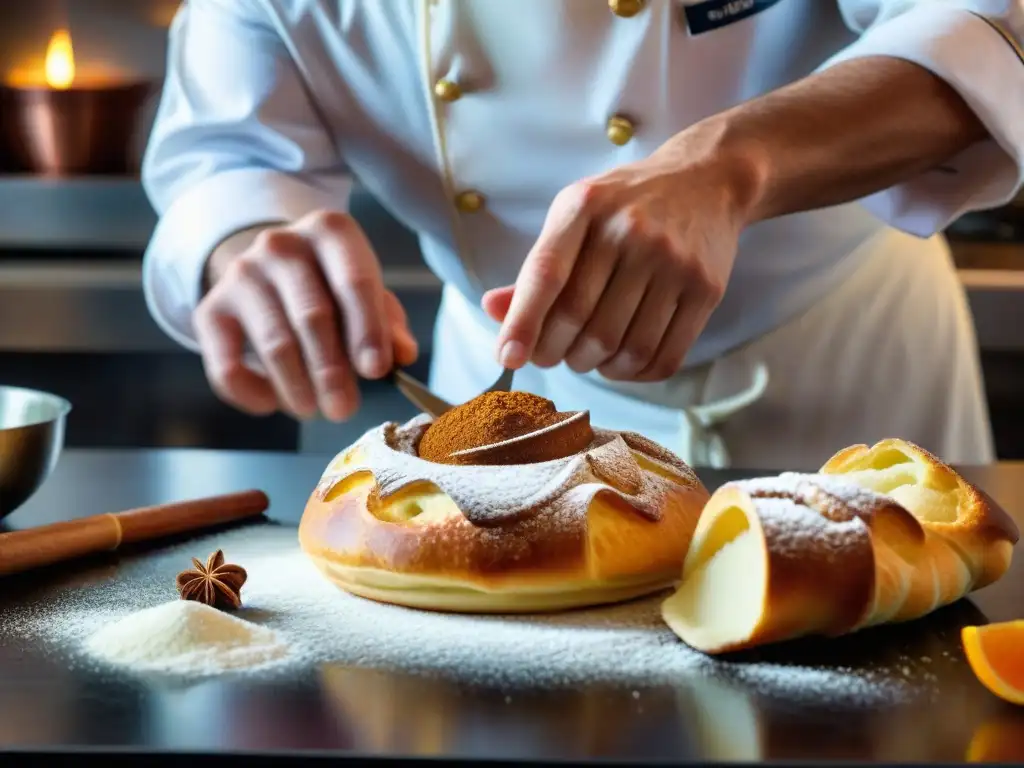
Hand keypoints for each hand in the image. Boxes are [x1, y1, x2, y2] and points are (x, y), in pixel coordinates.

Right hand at [193, 210, 418, 420]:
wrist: (269, 272)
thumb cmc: (332, 288)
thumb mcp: (368, 296)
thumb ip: (389, 325)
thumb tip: (403, 355)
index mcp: (331, 232)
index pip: (354, 282)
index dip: (367, 331)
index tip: (376, 371)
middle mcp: (281, 244)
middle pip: (312, 316)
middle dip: (331, 371)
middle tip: (344, 410)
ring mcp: (242, 274)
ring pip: (274, 343)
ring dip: (296, 387)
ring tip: (313, 410)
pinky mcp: (210, 309)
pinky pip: (227, 364)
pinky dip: (252, 392)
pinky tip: (272, 404)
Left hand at [483, 144, 754, 381]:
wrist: (708, 180)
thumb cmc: (626, 207)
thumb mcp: (576, 217)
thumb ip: (536, 267)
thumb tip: (494, 310)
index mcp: (585, 205)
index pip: (546, 274)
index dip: (522, 323)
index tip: (508, 358)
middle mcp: (630, 229)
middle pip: (579, 319)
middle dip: (555, 351)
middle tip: (552, 353)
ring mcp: (672, 260)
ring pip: (620, 346)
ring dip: (594, 365)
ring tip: (588, 354)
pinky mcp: (705, 289)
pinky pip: (662, 356)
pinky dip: (633, 374)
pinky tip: (622, 362)